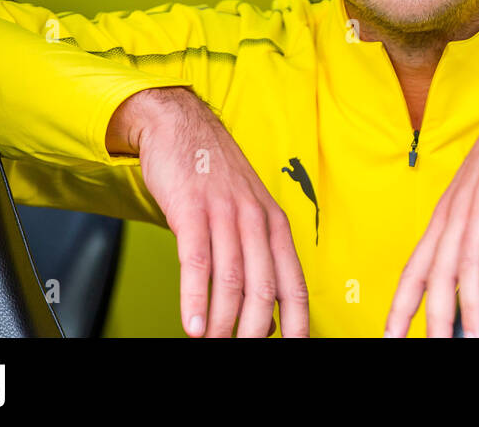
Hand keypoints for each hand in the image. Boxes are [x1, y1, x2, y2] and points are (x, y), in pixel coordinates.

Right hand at [111, 86, 308, 337]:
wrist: (182, 125)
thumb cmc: (215, 175)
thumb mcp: (248, 212)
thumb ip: (259, 259)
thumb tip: (267, 319)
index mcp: (275, 225)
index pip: (295, 285)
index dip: (297, 324)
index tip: (294, 348)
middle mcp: (257, 220)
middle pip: (264, 290)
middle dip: (256, 332)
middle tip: (244, 354)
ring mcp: (225, 213)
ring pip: (232, 280)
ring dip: (224, 323)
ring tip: (215, 346)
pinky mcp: (192, 209)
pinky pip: (197, 260)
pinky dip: (195, 298)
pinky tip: (193, 324)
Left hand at [383, 60, 478, 337]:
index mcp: (451, 216)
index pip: (417, 267)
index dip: (402, 304)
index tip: (391, 335)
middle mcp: (457, 211)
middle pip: (435, 272)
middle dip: (430, 317)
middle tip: (431, 348)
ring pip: (466, 263)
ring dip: (469, 307)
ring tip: (471, 340)